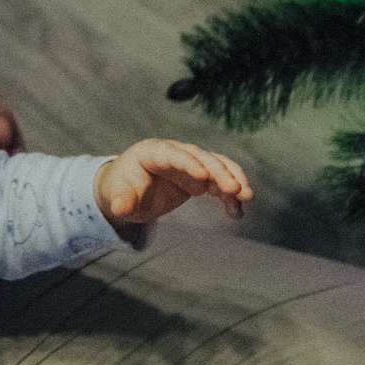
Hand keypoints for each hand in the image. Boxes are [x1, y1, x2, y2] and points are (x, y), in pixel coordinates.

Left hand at [94, 139, 252, 226]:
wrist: (130, 188)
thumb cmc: (123, 187)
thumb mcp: (119, 195)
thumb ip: (121, 200)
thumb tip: (119, 207)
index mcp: (152, 152)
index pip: (172, 154)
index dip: (188, 163)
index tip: (203, 176)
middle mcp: (175, 154)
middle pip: (201, 157)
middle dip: (219, 172)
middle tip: (236, 189)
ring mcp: (190, 164)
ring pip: (216, 166)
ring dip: (233, 179)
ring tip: (246, 198)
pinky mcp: (199, 177)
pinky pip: (219, 181)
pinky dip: (230, 194)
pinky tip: (238, 211)